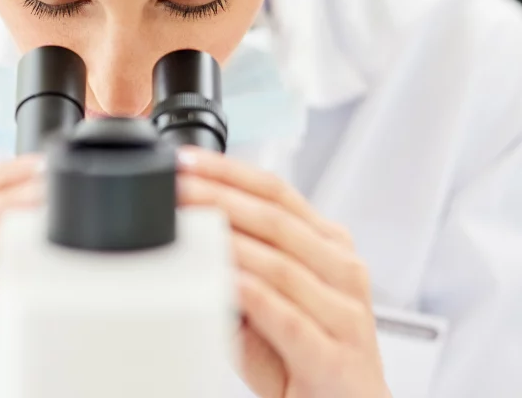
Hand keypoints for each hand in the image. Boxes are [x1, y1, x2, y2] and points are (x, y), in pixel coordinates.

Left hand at [176, 147, 389, 397]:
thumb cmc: (305, 359)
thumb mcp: (272, 300)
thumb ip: (241, 265)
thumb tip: (187, 232)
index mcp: (329, 248)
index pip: (277, 193)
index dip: (230, 173)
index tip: (187, 162)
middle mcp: (343, 271)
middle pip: (276, 219)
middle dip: (219, 197)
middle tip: (177, 187)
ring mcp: (344, 312)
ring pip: (279, 262)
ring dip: (227, 240)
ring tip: (188, 225)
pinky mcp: (334, 355)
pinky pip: (286, 314)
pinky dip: (250, 293)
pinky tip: (222, 280)